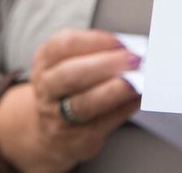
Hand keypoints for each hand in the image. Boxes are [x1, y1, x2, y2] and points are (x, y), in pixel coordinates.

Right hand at [0, 30, 141, 172]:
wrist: (52, 133)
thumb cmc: (69, 90)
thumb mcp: (70, 65)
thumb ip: (95, 55)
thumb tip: (128, 49)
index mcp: (45, 62)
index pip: (65, 45)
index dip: (95, 41)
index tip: (121, 42)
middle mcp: (47, 88)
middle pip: (71, 74)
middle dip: (105, 65)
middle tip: (133, 60)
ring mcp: (58, 116)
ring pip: (84, 103)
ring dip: (114, 91)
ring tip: (136, 82)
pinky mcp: (77, 139)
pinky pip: (103, 123)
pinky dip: (123, 109)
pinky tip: (136, 99)